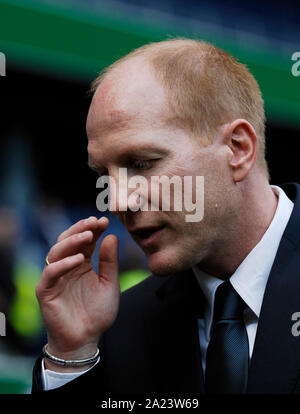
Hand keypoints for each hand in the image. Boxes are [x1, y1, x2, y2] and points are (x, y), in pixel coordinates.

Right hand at [36, 216, 119, 367]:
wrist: (86, 339)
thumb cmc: (98, 312)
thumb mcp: (110, 284)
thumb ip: (110, 262)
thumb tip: (112, 236)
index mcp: (81, 263)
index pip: (85, 240)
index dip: (93, 229)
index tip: (105, 220)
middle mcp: (67, 266)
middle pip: (68, 240)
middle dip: (81, 229)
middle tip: (94, 222)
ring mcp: (55, 277)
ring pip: (56, 251)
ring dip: (72, 241)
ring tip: (88, 235)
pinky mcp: (46, 290)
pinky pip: (50, 273)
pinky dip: (63, 264)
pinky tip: (78, 259)